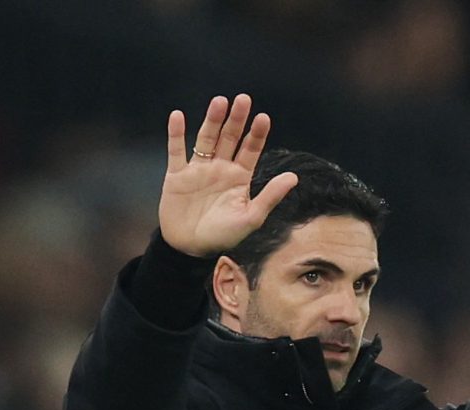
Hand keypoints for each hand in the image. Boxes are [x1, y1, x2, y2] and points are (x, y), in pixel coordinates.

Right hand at [158, 95, 298, 257]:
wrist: (190, 249)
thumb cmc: (223, 237)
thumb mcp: (251, 218)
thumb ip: (270, 196)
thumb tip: (294, 177)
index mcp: (239, 178)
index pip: (250, 150)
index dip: (256, 134)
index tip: (263, 118)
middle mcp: (220, 169)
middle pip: (229, 138)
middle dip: (236, 120)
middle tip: (243, 99)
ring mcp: (198, 170)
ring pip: (206, 139)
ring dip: (212, 121)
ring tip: (219, 102)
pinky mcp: (176, 176)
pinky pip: (175, 151)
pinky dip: (176, 134)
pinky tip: (178, 116)